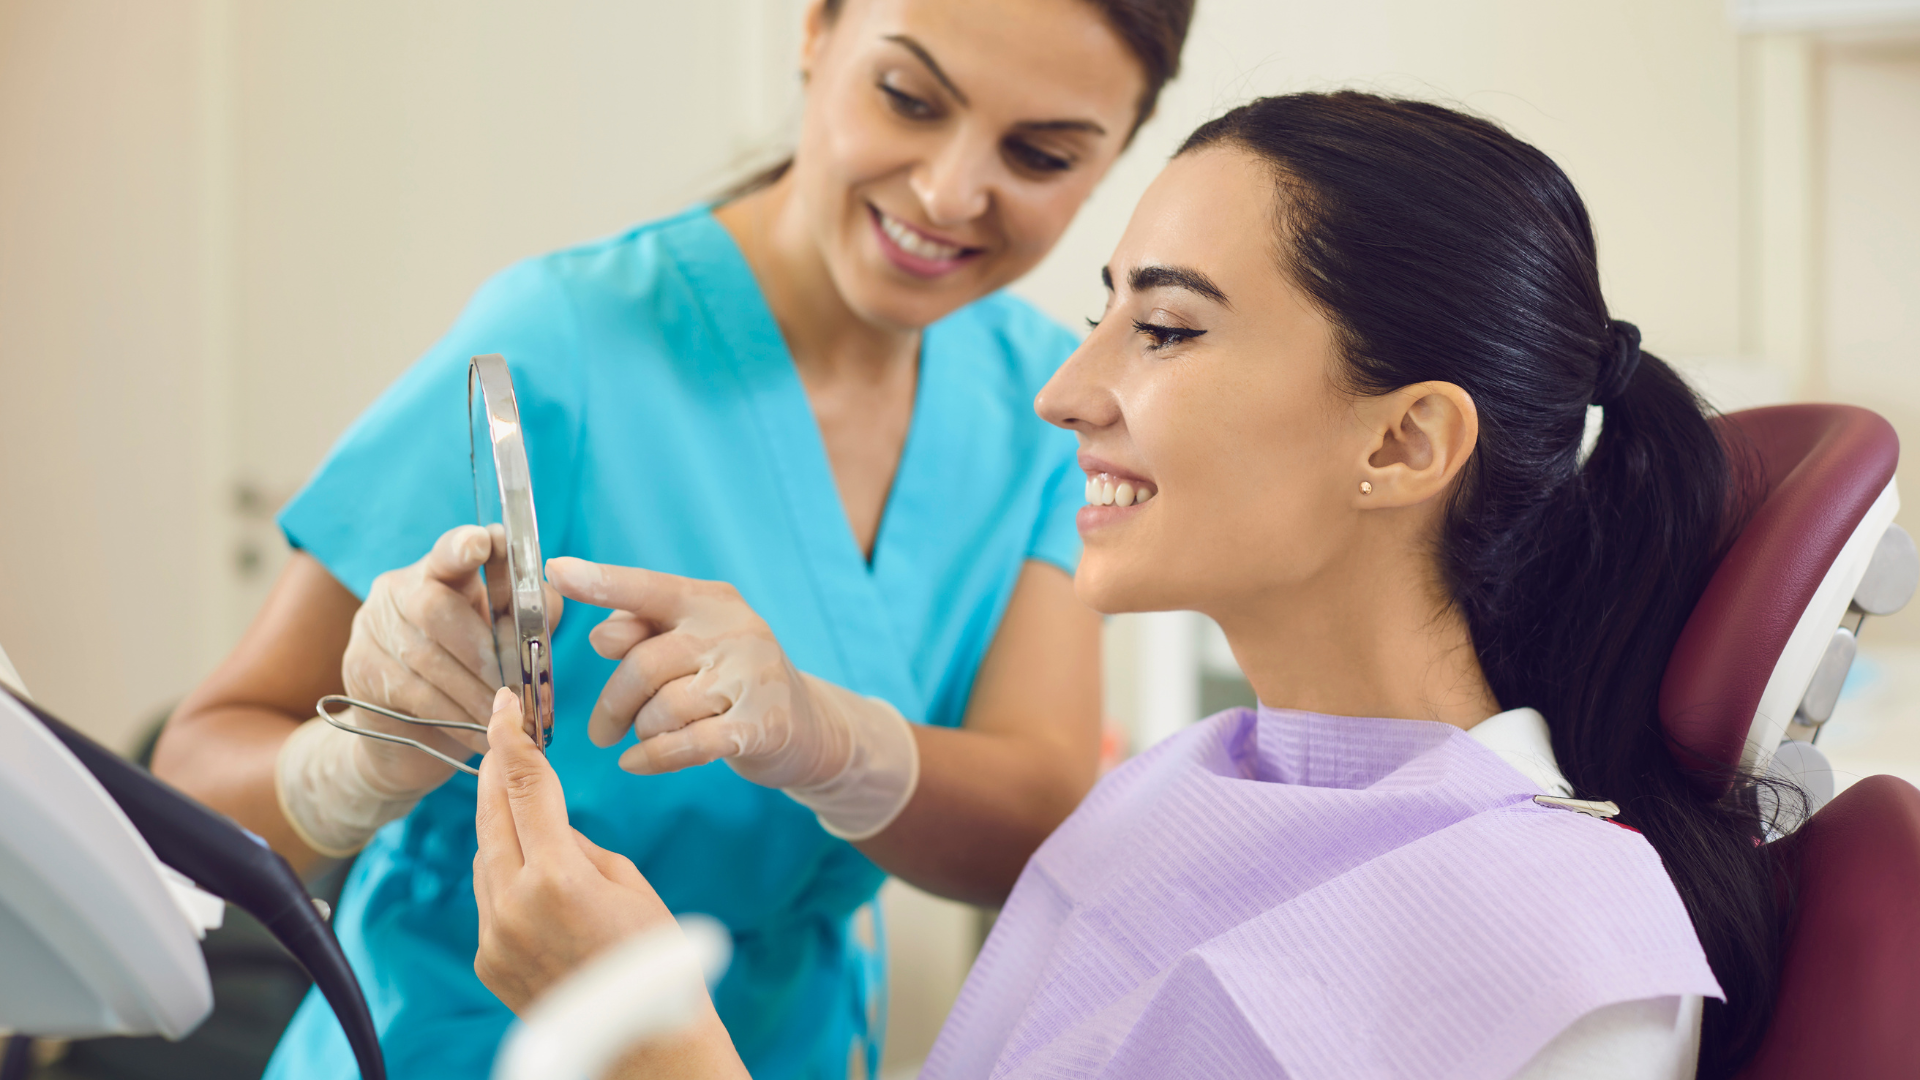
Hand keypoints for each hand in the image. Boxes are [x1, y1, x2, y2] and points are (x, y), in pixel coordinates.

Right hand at [341, 524, 561, 793]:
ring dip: (473, 691)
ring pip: (426, 657)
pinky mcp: (359, 668)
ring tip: (505, 715)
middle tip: (513, 686)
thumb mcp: (502, 640)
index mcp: (440, 570)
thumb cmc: (468, 676)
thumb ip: (528, 617)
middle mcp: (399, 589)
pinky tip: (479, 732)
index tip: (483, 544)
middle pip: (436, 608)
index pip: (450, 550)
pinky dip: (455, 715)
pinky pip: (413, 693)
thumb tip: (545, 604)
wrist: (408, 736)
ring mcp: (373, 627)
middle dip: (482, 651)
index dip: (464, 546)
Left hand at [473, 686, 674, 1013]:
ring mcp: (495, 936)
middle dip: (496, 771)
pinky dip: (506, 875)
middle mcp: (514, 905)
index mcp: (558, 877)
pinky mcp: (488, 960)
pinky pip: (489, 898)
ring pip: (485, 857)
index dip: (510, 739)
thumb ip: (578, 846)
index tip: (503, 706)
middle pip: (491, 815)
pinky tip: (537, 876)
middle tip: (502, 735)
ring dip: (502, 826)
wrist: (643, 1047)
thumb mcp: (629, 885)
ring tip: (531, 810)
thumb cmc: (656, 963)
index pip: (523, 787)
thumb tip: (547, 826)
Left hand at [542, 558, 836, 784]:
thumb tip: (601, 636)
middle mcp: (735, 630)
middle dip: (613, 704)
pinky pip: (688, 744)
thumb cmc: (730, 680)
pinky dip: (654, 758)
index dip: (601, 582)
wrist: (807, 726)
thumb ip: (643, 634)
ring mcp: (753, 676)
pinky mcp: (763, 724)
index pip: (648, 589)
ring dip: (642, 731)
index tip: (557, 572)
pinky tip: (636, 764)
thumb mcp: (690, 645)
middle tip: (601, 731)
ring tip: (646, 737)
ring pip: (663, 709)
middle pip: (644, 664)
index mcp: (708, 601)